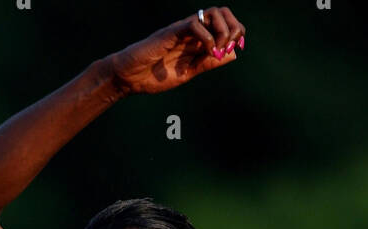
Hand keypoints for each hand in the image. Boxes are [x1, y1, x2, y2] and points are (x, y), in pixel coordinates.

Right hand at [109, 9, 245, 96]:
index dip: (236, 32)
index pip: (224, 23)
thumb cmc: (155, 76)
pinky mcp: (172, 32)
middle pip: (222, 13)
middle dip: (233, 27)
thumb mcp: (188, 73)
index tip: (236, 48)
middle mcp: (192, 31)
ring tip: (218, 50)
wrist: (131, 77)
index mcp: (197, 40)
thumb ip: (208, 63)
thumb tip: (232, 54)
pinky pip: (194, 24)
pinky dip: (207, 38)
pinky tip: (207, 52)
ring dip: (222, 30)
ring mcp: (182, 30)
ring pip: (211, 14)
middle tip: (230, 47)